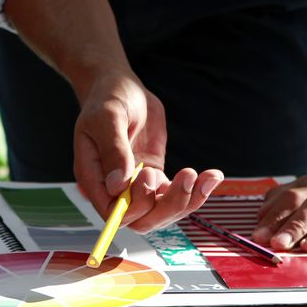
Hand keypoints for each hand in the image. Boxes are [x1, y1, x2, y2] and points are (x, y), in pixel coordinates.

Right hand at [72, 70, 222, 232]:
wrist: (121, 87)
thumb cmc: (108, 98)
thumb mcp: (108, 118)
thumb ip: (113, 151)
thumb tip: (118, 186)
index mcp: (94, 177)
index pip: (112, 212)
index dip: (134, 207)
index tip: (147, 175)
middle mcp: (114, 187)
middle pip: (141, 219)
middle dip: (167, 206)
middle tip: (184, 176)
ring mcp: (137, 184)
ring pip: (162, 212)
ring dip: (186, 200)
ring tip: (201, 175)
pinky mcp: (155, 177)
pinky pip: (175, 195)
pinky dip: (196, 190)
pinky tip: (212, 175)